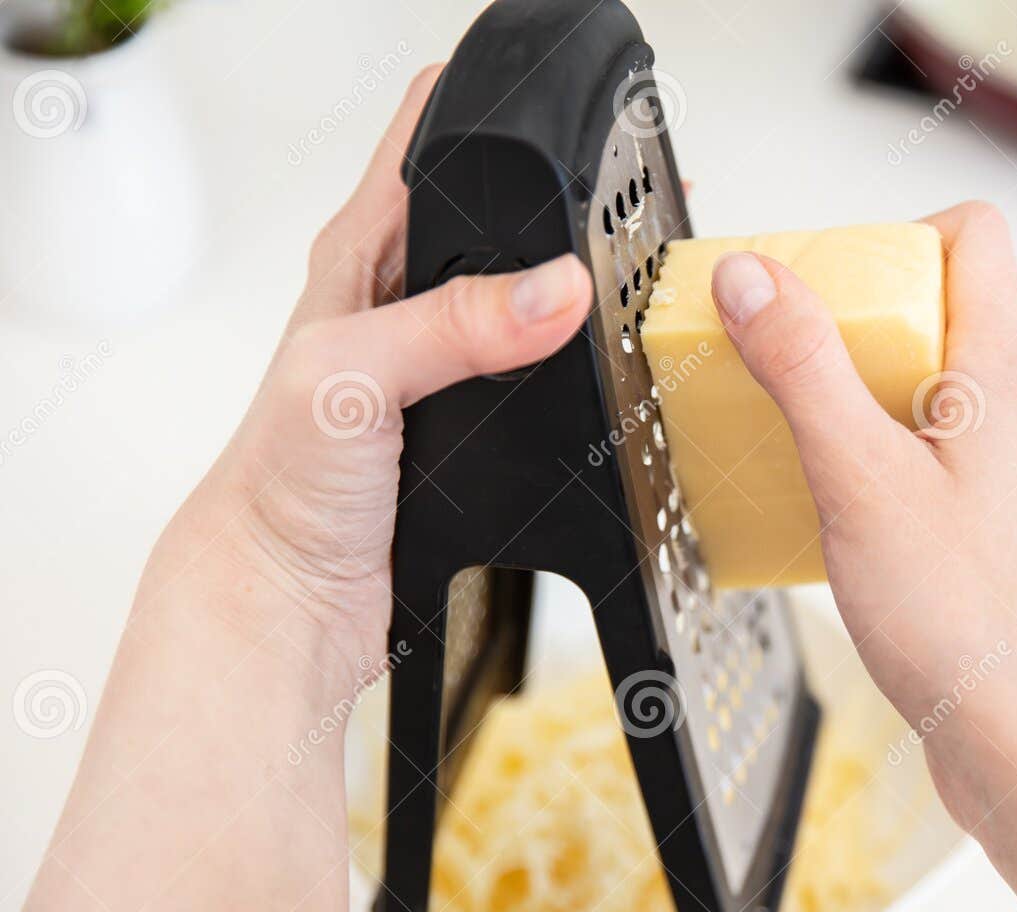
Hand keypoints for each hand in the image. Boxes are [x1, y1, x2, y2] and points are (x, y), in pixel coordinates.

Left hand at [170, 65, 592, 688]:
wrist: (292, 599)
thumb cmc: (281, 486)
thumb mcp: (354, 378)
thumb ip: (452, 325)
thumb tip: (555, 289)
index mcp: (365, 253)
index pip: (431, 135)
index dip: (491, 104)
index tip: (563, 114)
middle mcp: (408, 296)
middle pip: (502, 211)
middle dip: (562, 197)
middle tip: (626, 200)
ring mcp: (447, 359)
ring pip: (533, 293)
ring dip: (579, 288)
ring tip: (631, 280)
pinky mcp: (480, 420)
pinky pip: (545, 370)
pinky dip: (581, 366)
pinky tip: (604, 370)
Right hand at [709, 202, 1016, 824]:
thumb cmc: (968, 622)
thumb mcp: (860, 477)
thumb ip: (803, 366)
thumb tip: (753, 277)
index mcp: (1005, 367)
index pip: (970, 233)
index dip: (889, 239)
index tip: (818, 288)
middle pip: (934, 303)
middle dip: (850, 321)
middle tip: (788, 366)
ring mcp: (1007, 462)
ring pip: (925, 379)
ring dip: (853, 392)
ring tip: (797, 438)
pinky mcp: (988, 515)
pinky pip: (923, 445)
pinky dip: (870, 452)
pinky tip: (827, 504)